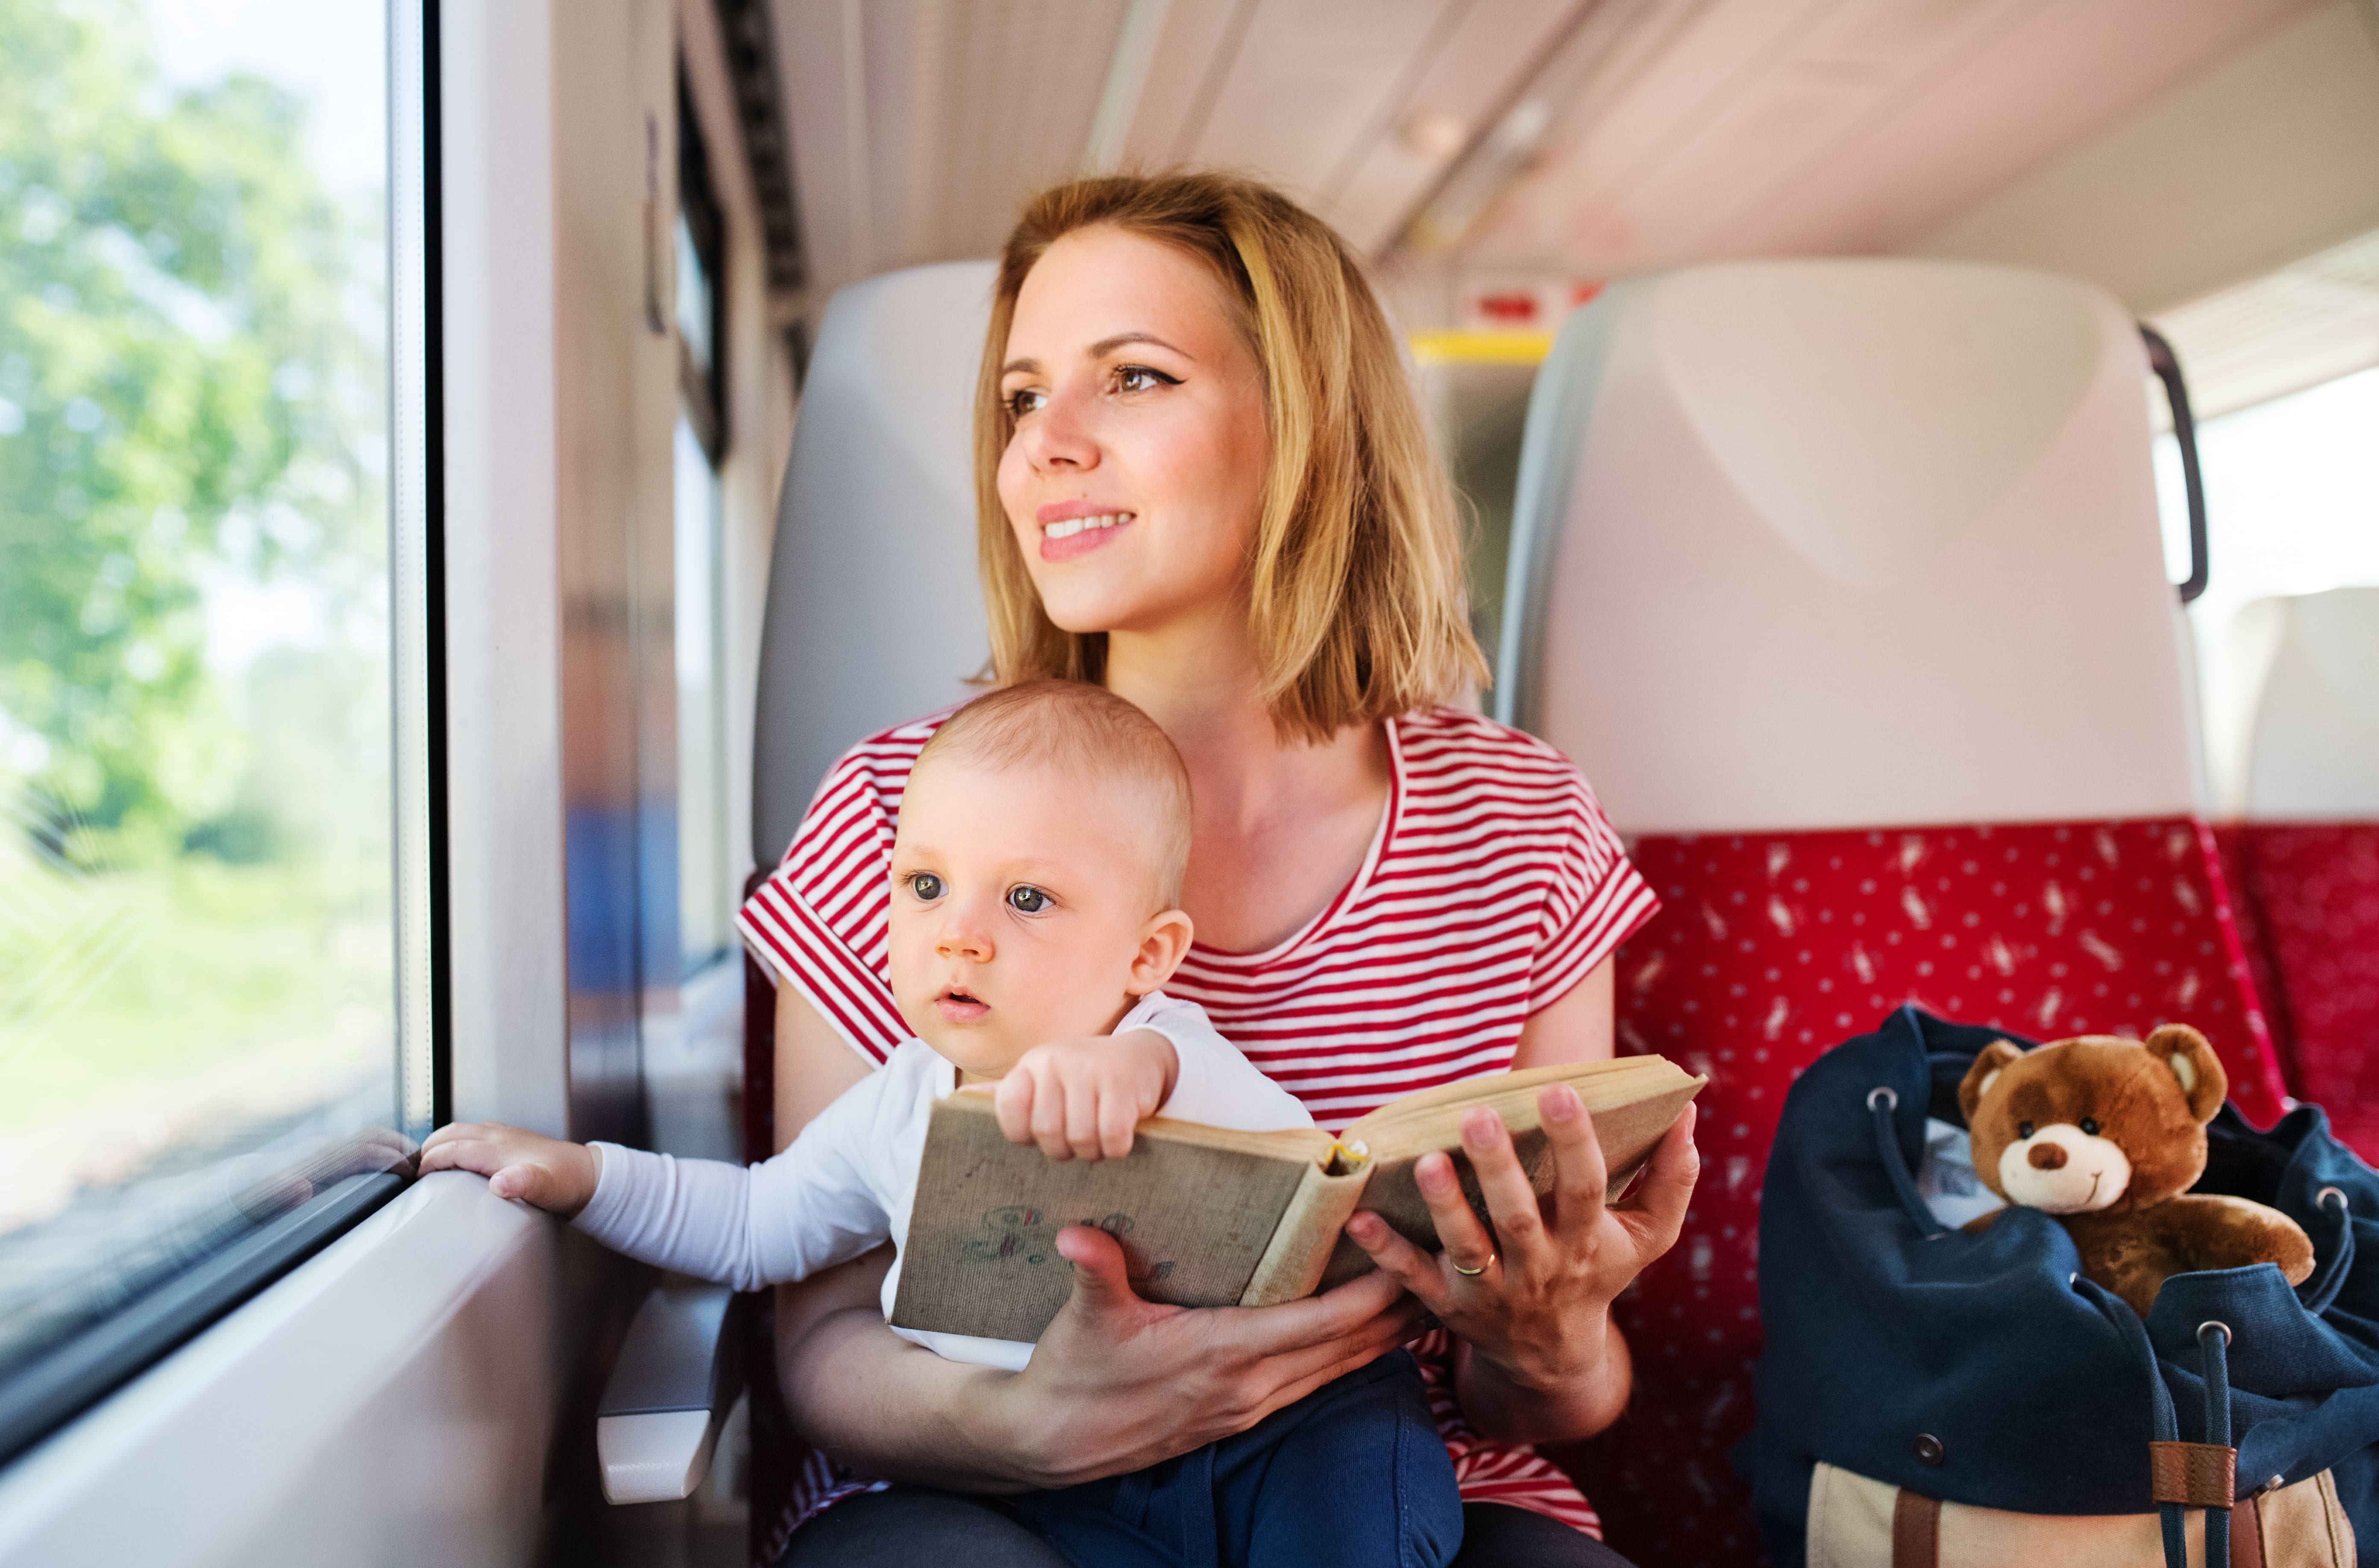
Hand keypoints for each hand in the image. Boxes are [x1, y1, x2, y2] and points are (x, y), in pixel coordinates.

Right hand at [417, 1121, 601, 1216]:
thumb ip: (525, 1183)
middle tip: (412, 1167)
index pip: (455, 1148)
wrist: (589, 1175)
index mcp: (500, 1148)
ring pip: (463, 1130)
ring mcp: (506, 1135)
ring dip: (441, 1141)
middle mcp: (500, 1136)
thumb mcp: (547, 1188)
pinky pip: (475, 1133)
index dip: (431, 1160)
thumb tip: (500, 1183)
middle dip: (429, 1146)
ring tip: (426, 1159)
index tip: (415, 1176)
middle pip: (453, 1133)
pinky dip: (458, 1141)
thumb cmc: (568, 1183)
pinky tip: (460, 1154)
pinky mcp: (511, 1140)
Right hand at [967, 1225, 1429, 1486]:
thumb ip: (1094, 1271)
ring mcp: (1248, 1407)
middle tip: (1443, 1266)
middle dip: (1398, 1311)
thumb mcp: (1083, 1318)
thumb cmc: (1074, 1374)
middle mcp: (1249, 1386)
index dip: (1372, 1293)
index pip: (1321, 1324)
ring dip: (1382, 1337)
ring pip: (1336, 1370)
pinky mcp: (1239, 1417)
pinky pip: (1312, 1384)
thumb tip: (1076, 1236)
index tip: (1409, 1256)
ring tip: (1425, 1299)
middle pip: (1347, 1348)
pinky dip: (1346, 1357)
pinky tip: (1367, 1339)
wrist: (1053, 1443)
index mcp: (1223, 1353)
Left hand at [993, 1029, 1176, 1160]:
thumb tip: (958, 1101)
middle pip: (1047, 1132)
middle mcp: (1055, 1061)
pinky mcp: (1121, 1083)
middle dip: (1064, 1150)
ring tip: (1099, 1140)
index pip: (1009, 1108)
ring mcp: (1089, 1069)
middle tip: (1077, 1142)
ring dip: (1093, 1152)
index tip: (1043, 1133)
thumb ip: (1014, 1096)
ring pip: (1080, 1138)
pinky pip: (1112, 1136)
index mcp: (1032, 1064)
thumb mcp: (1047, 1080)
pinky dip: (1116, 1148)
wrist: (1141, 1057)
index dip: (1025, 1133)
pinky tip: (1120, 1138)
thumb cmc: (1086, 1081)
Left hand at [1344, 1088, 1698, 1439]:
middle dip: (1499, 1168)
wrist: (1556, 1356)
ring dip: (1444, 1206)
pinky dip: (1385, 1252)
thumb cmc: (1600, 1270)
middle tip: (1477, 1116)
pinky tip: (1360, 1218)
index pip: (1585, 1188)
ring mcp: (1491, 1290)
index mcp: (1587, 1242)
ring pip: (1466, 1247)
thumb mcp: (1649, 1235)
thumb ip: (1672, 1176)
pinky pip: (1412, 1280)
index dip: (1576, 1142)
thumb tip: (1688, 1113)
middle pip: (1518, 1217)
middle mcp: (1539, 1268)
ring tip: (1425, 1160)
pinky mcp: (1448, 1306)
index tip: (1559, 1091)